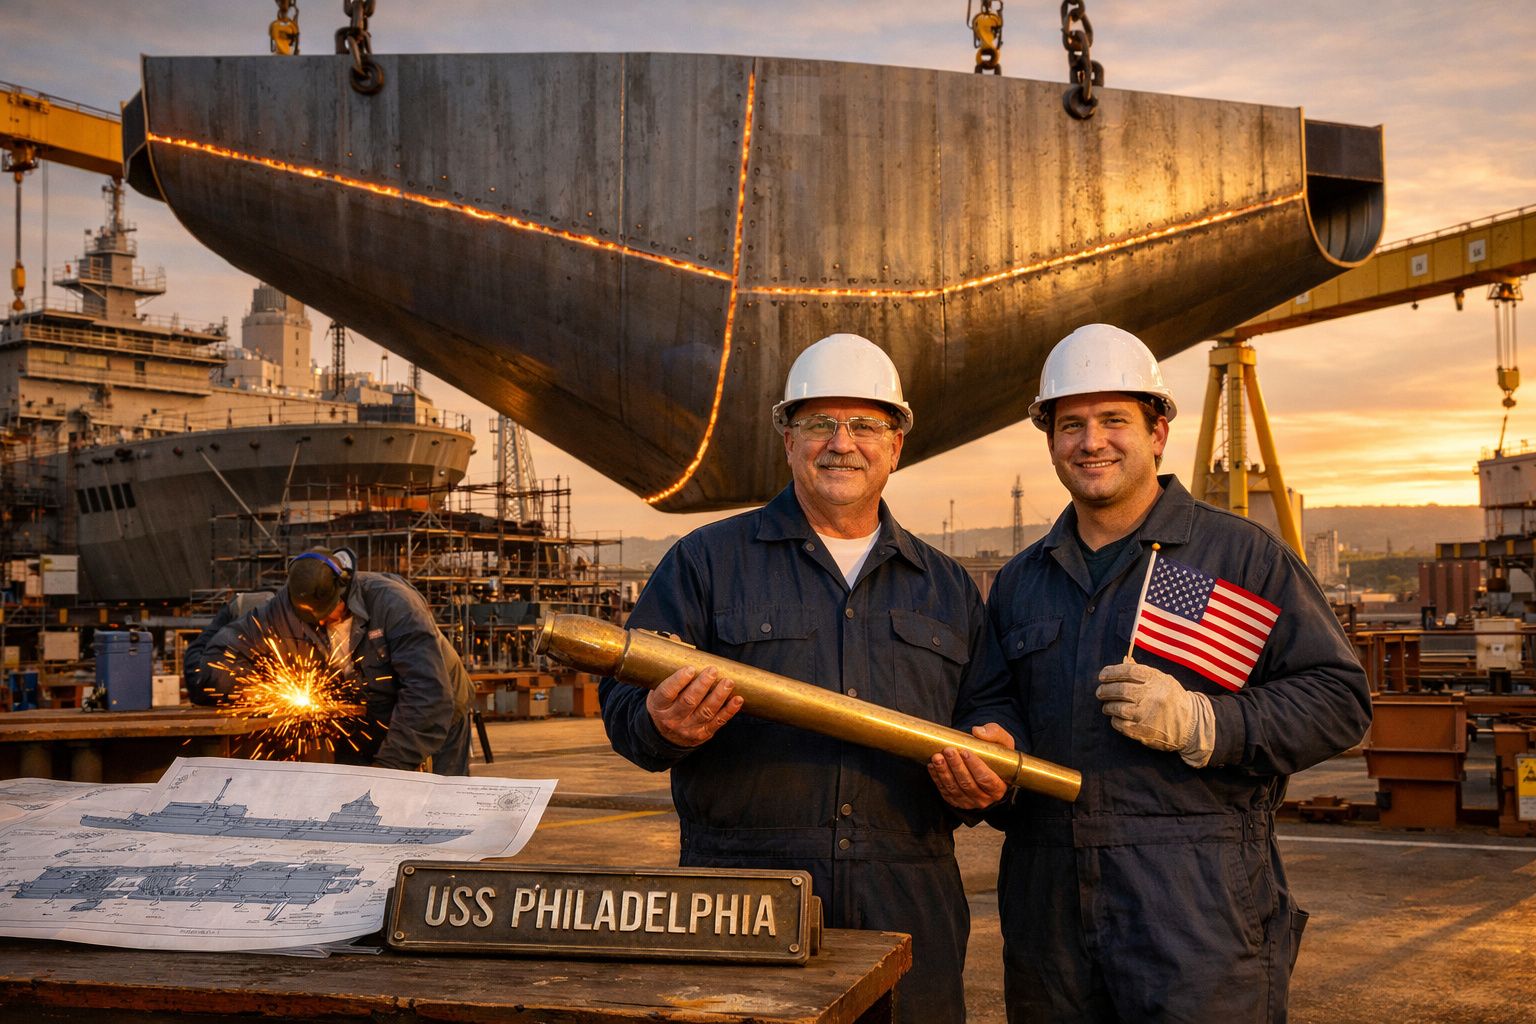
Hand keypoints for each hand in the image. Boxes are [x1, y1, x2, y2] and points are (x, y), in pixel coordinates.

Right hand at [646, 665, 743, 746]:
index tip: (690, 668)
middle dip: (702, 686)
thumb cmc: (664, 703)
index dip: (679, 681)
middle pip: (688, 702)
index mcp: (658, 705)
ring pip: (705, 712)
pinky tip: (737, 699)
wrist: (665, 734)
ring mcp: (688, 728)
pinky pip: (718, 722)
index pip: (667, 692)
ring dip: (718, 696)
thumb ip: (667, 664)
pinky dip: (729, 711)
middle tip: (712, 671)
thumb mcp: (658, 687)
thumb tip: (675, 638)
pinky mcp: (703, 734)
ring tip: (728, 682)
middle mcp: (672, 719)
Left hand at [928, 723, 1012, 809]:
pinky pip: (944, 791)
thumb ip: (994, 734)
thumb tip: (977, 732)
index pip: (986, 779)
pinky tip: (932, 766)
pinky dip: (937, 778)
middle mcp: (984, 799)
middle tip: (948, 750)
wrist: (986, 763)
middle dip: (956, 766)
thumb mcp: (1003, 742)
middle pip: (967, 784)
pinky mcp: (955, 800)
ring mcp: (968, 801)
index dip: (975, 766)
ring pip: (954, 788)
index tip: (964, 751)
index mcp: (998, 788)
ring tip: (937, 757)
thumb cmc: (997, 755)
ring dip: (944, 772)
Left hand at [1095, 661, 1213, 766]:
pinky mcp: (1144, 731)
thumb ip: (1143, 672)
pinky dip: (1115, 720)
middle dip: (1106, 690)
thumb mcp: (1163, 680)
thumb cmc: (1173, 699)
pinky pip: (1121, 725)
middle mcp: (1152, 696)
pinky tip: (1115, 718)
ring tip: (1106, 706)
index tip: (1102, 675)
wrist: (1192, 724)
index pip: (1129, 672)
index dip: (1112, 672)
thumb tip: (1124, 661)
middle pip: (1121, 690)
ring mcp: (1148, 715)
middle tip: (1100, 692)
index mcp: (1157, 680)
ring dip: (1108, 706)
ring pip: (1118, 708)